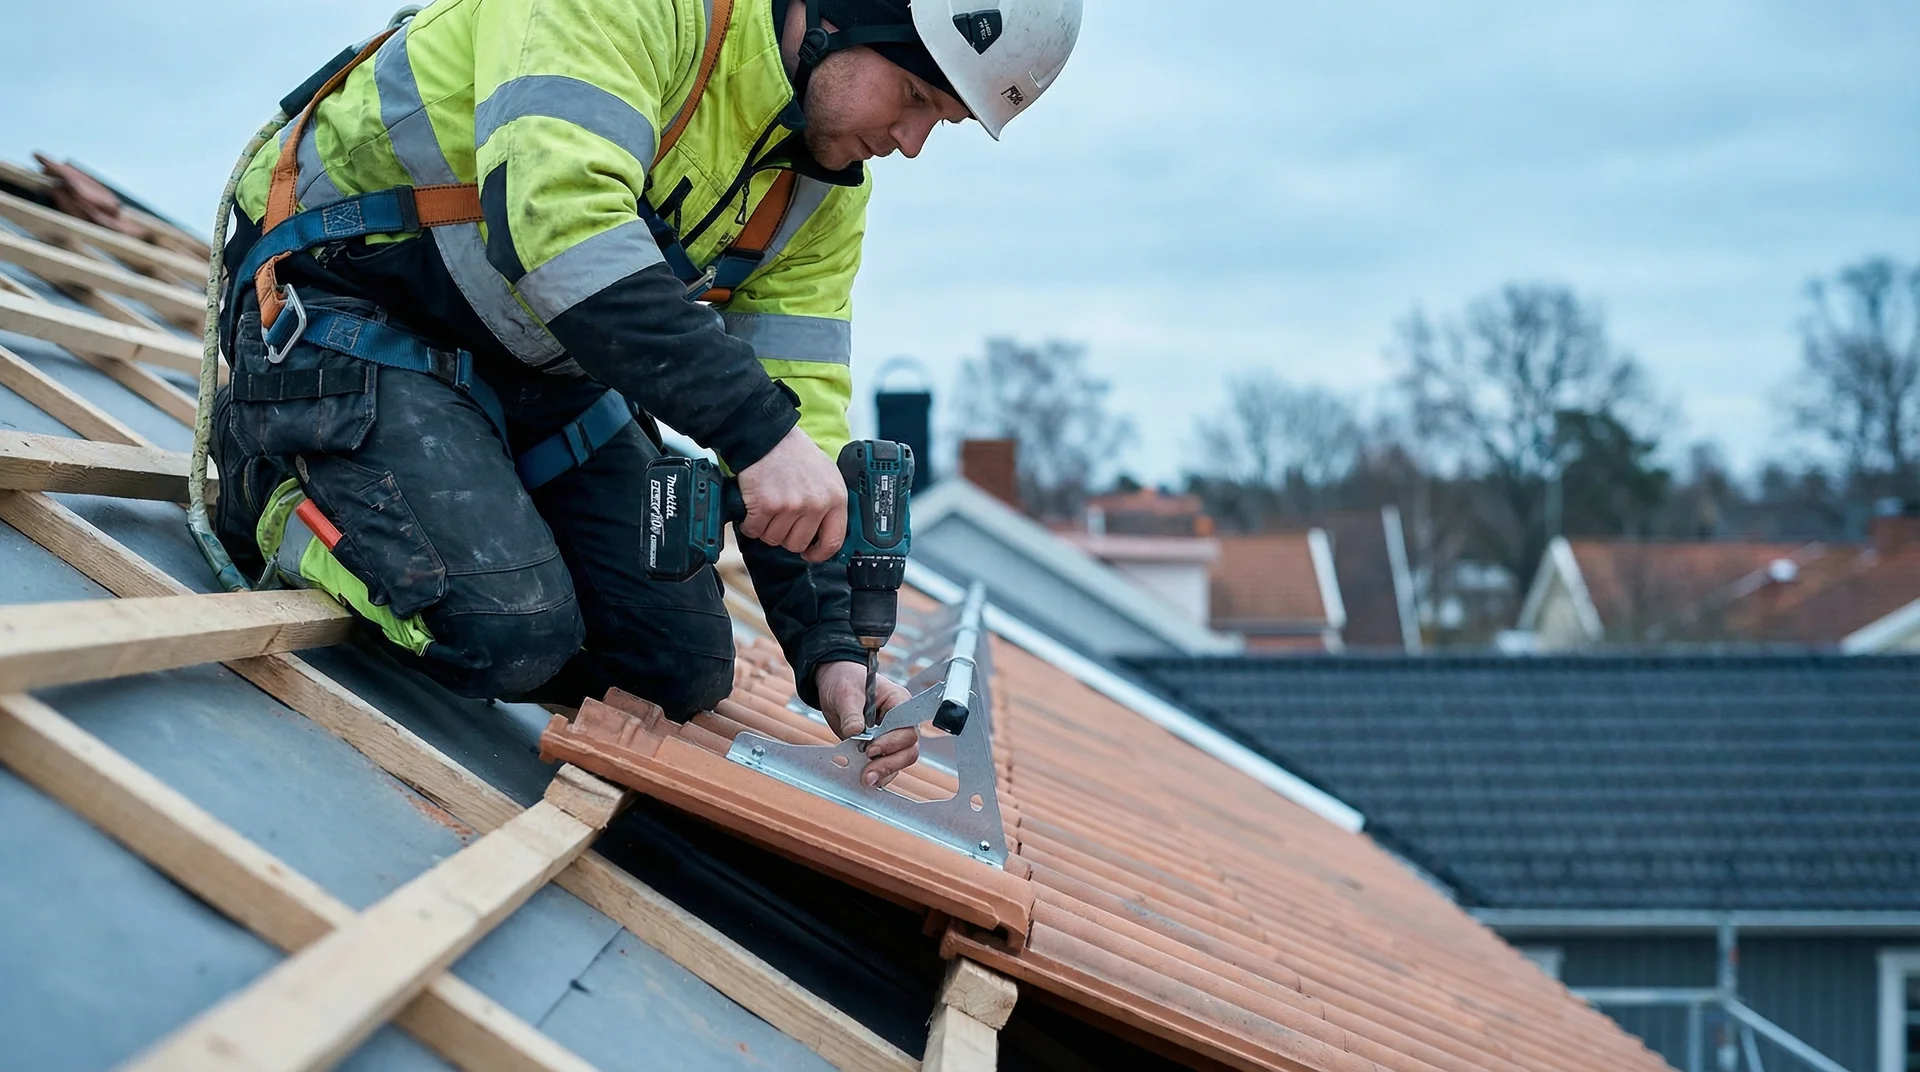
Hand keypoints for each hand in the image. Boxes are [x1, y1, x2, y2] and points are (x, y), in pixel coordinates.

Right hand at [736, 426, 847, 562]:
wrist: (767, 437)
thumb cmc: (795, 455)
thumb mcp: (827, 475)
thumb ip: (829, 503)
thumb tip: (826, 533)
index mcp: (836, 498)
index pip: (833, 541)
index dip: (819, 553)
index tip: (810, 554)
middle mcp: (816, 504)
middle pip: (797, 544)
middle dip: (785, 536)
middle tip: (780, 519)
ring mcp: (792, 506)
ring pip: (774, 539)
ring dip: (766, 528)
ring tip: (767, 508)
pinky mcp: (767, 505)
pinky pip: (754, 530)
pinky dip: (750, 523)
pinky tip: (753, 508)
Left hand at [814, 660, 916, 788]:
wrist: (835, 684)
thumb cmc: (845, 681)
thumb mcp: (846, 694)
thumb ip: (851, 714)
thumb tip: (855, 733)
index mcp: (898, 702)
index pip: (906, 727)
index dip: (893, 742)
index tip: (871, 749)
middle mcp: (900, 722)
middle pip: (908, 748)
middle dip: (890, 763)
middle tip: (868, 773)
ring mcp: (892, 736)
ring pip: (900, 761)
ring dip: (884, 772)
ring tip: (865, 779)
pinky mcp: (880, 748)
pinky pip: (886, 765)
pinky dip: (876, 774)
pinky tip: (863, 778)